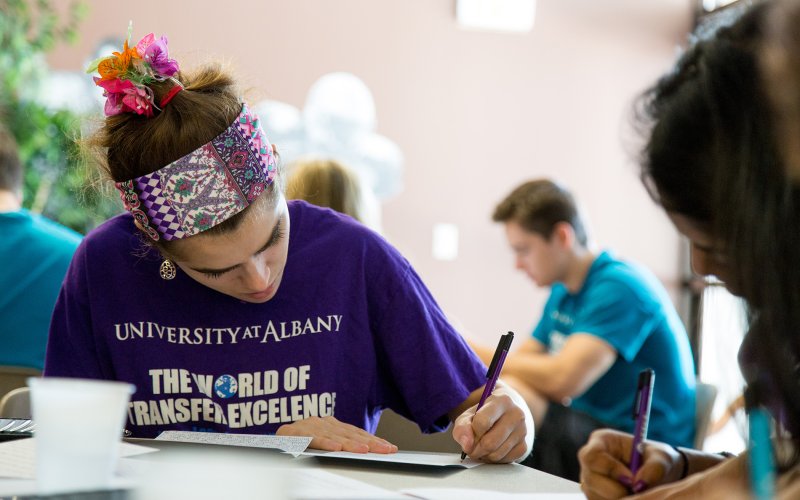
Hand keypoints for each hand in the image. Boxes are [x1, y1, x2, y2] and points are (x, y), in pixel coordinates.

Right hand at [277, 416, 397, 453]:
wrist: (267, 442)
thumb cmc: (297, 446)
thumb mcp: (323, 445)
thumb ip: (341, 445)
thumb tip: (369, 452)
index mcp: (330, 424)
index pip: (356, 433)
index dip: (374, 439)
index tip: (390, 447)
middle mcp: (321, 422)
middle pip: (349, 433)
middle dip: (369, 442)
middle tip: (385, 449)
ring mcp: (307, 426)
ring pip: (332, 435)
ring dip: (350, 443)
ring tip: (365, 450)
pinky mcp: (292, 433)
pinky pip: (310, 439)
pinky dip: (324, 442)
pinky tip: (335, 447)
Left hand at [452, 385, 532, 462]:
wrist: (504, 416)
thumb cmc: (483, 415)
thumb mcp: (468, 416)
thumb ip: (463, 428)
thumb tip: (467, 445)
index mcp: (502, 401)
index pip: (482, 422)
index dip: (471, 433)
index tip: (469, 433)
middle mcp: (516, 414)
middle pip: (490, 442)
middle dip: (476, 450)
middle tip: (471, 448)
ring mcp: (522, 431)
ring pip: (497, 454)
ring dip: (484, 456)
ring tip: (481, 448)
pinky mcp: (524, 445)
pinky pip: (505, 460)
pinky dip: (494, 459)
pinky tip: (491, 450)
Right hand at [578, 429, 681, 498]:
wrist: (661, 476)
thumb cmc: (657, 459)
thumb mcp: (662, 458)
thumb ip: (655, 468)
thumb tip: (639, 485)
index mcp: (602, 441)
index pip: (592, 456)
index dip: (609, 469)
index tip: (631, 480)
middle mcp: (591, 460)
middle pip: (590, 479)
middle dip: (615, 490)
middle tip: (636, 492)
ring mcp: (590, 478)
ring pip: (594, 495)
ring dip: (618, 499)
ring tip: (636, 493)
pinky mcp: (594, 494)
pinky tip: (630, 497)